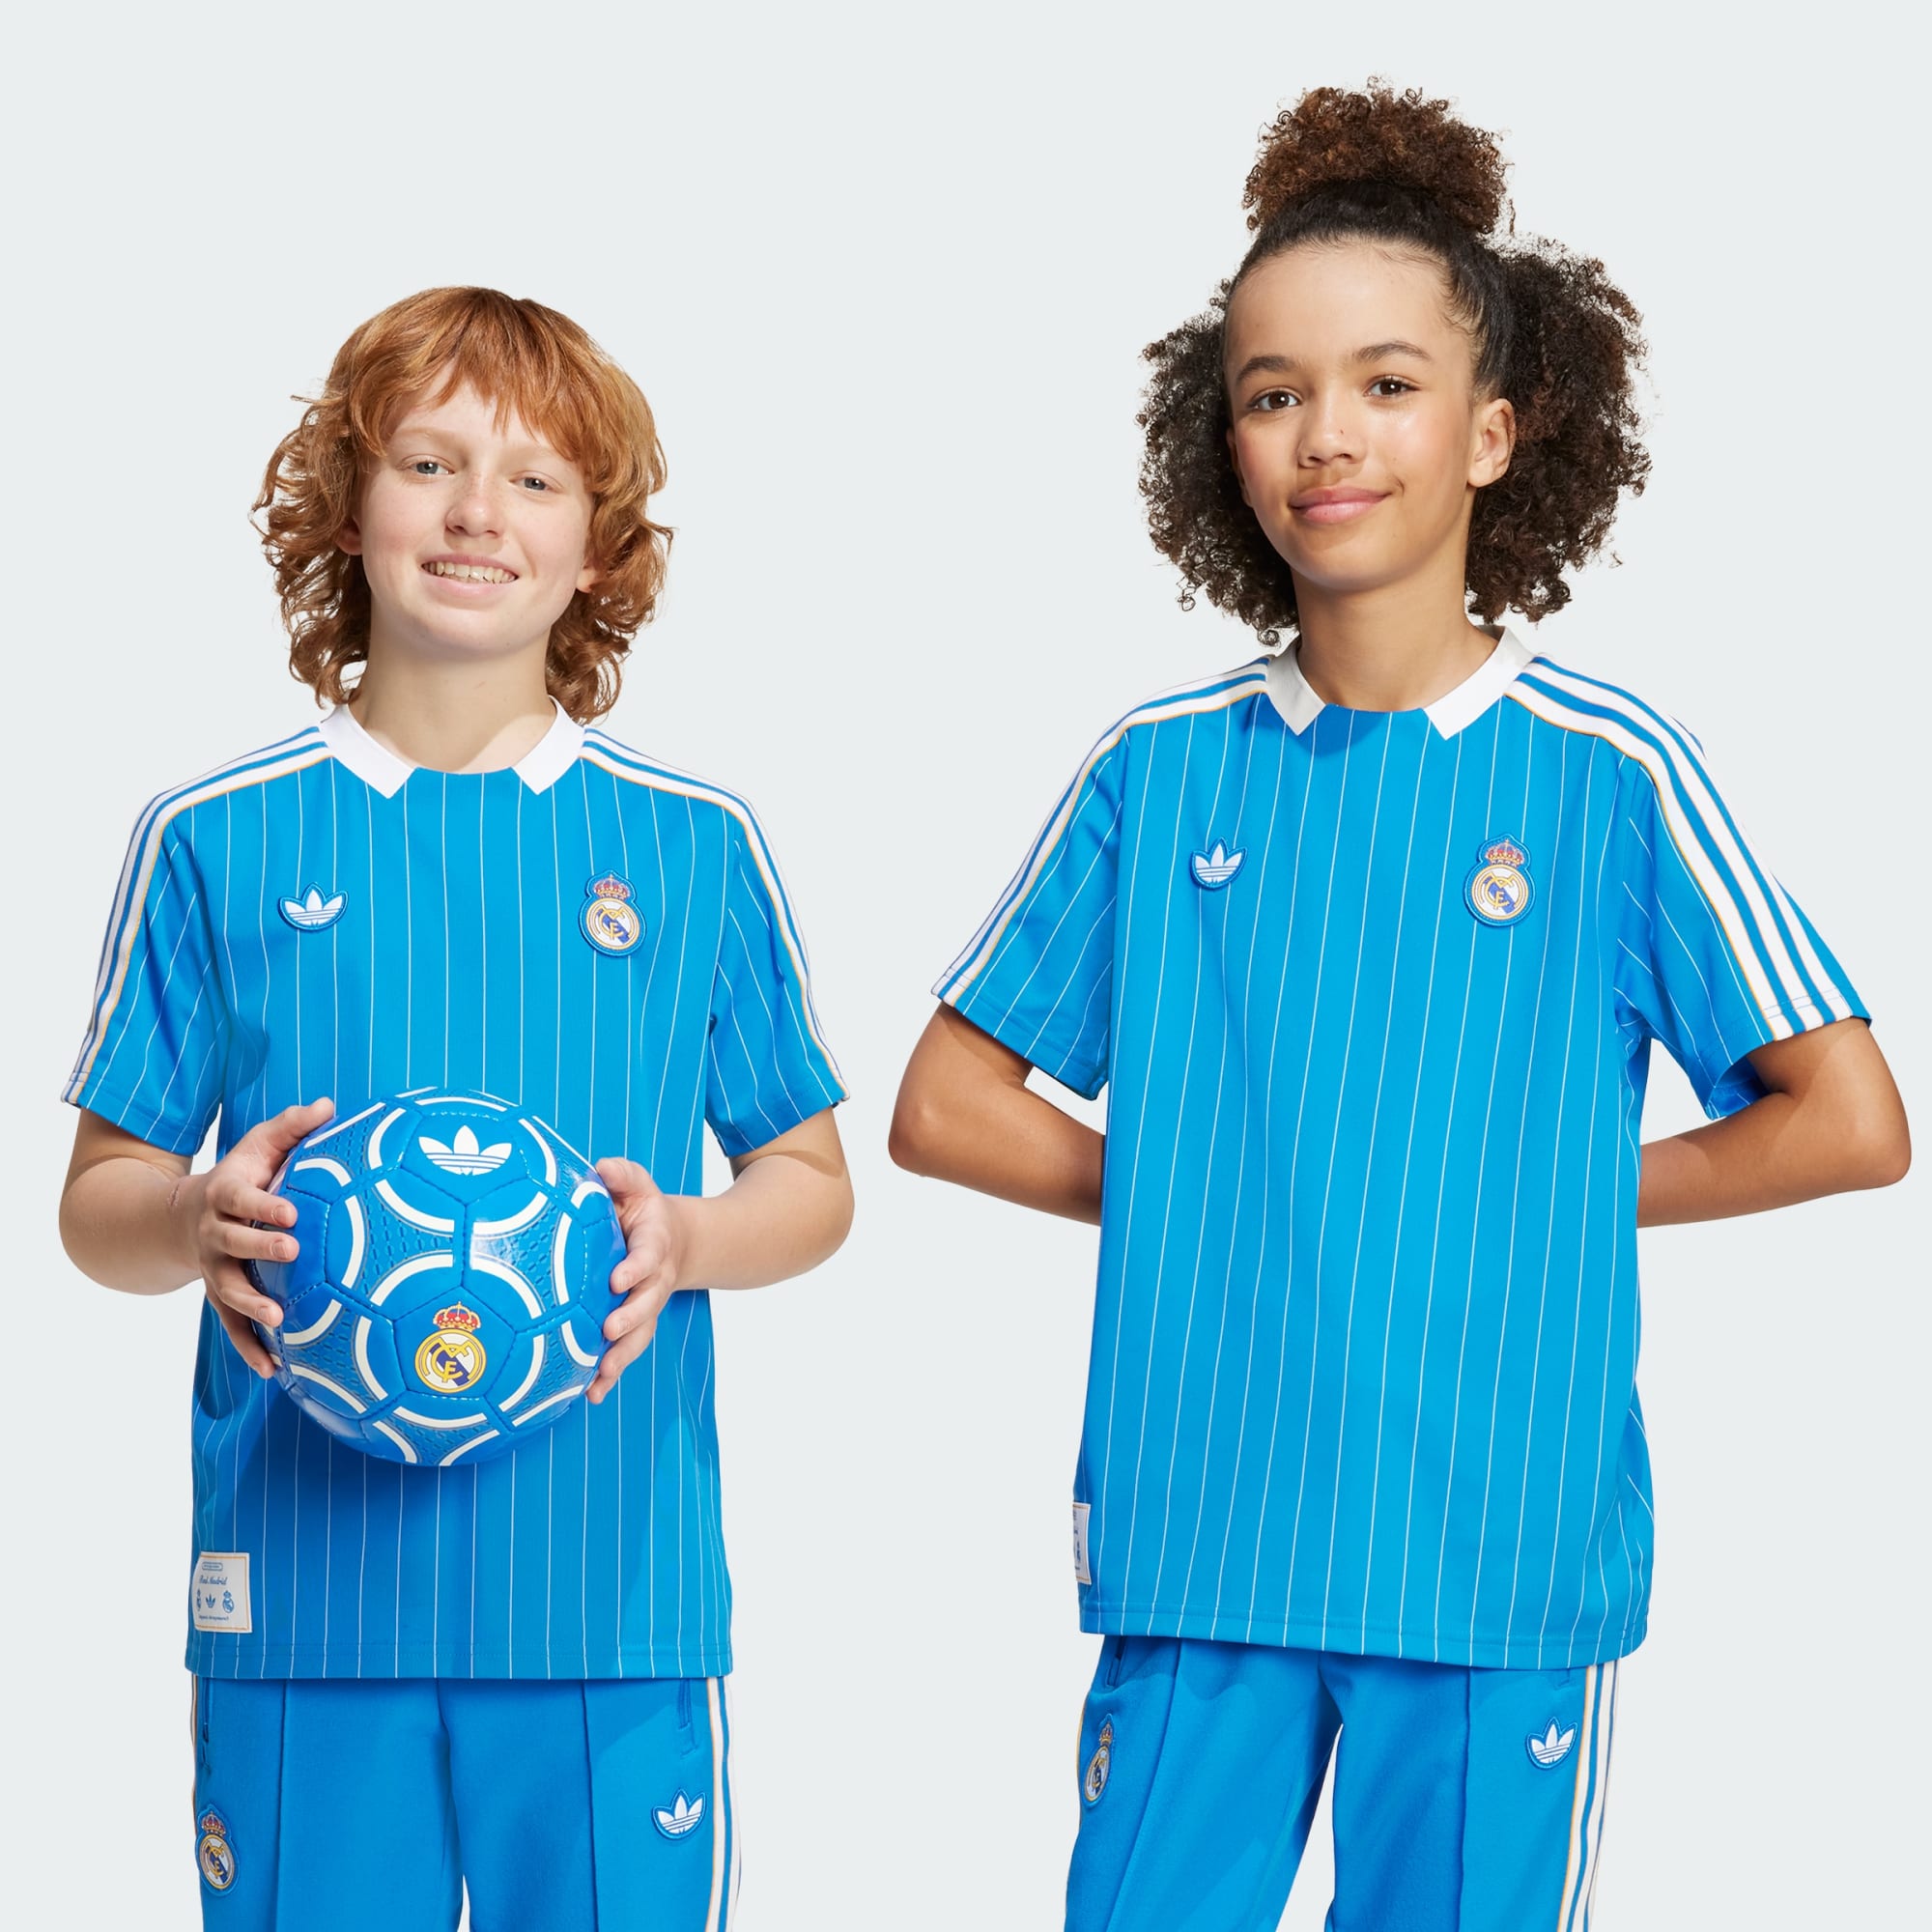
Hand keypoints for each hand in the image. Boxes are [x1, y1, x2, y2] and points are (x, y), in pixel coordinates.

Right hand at [174, 1098, 334, 1375]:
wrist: (183, 1215)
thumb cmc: (240, 1174)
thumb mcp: (258, 1144)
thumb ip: (292, 1126)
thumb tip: (330, 1105)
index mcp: (225, 1195)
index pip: (242, 1199)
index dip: (263, 1205)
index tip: (291, 1212)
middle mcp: (213, 1235)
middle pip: (232, 1244)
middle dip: (260, 1247)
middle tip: (293, 1251)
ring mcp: (213, 1269)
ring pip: (226, 1290)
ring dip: (251, 1305)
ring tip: (279, 1320)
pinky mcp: (219, 1296)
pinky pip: (231, 1326)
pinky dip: (248, 1348)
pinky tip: (273, 1370)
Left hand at [588, 1157, 685, 1402]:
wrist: (673, 1240)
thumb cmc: (642, 1210)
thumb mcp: (637, 1185)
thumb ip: (621, 1175)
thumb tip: (600, 1168)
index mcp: (653, 1244)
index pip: (647, 1256)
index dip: (635, 1269)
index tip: (617, 1280)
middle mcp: (653, 1280)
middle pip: (647, 1303)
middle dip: (631, 1319)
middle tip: (609, 1330)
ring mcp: (646, 1306)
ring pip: (639, 1335)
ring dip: (622, 1356)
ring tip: (601, 1376)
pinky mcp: (634, 1324)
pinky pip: (625, 1351)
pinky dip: (611, 1374)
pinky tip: (592, 1394)